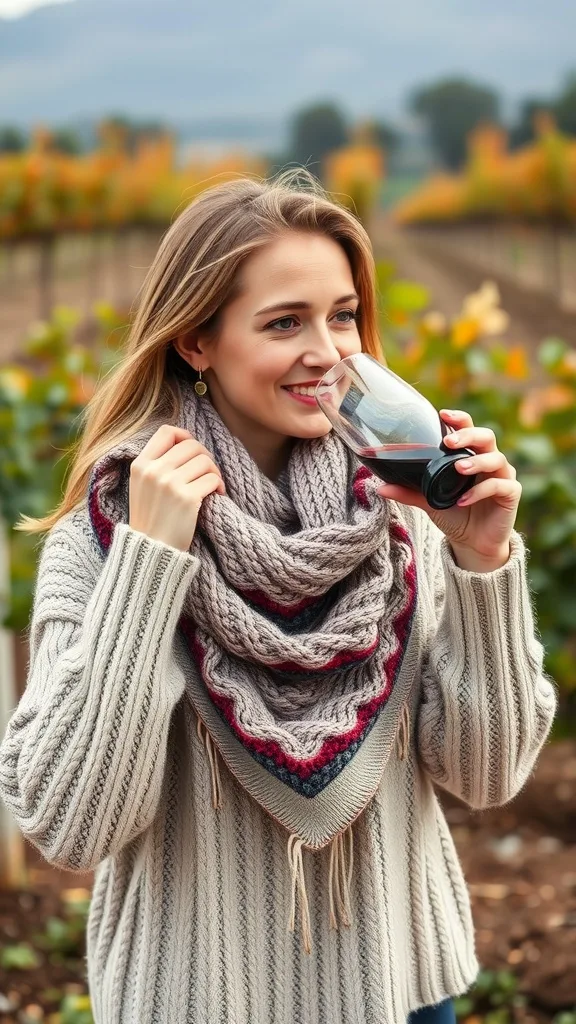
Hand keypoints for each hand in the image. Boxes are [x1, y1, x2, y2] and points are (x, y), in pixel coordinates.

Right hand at [129, 425, 225, 551]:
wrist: (152, 551)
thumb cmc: (151, 519)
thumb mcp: (142, 486)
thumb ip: (157, 464)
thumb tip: (186, 443)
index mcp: (140, 465)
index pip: (167, 431)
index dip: (184, 436)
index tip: (192, 451)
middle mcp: (153, 471)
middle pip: (191, 445)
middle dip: (205, 457)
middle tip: (207, 473)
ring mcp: (169, 484)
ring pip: (204, 460)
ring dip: (214, 472)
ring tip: (212, 486)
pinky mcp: (186, 498)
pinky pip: (212, 478)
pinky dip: (219, 486)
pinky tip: (216, 495)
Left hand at [376, 409, 521, 570]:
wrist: (472, 543)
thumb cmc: (454, 515)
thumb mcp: (428, 501)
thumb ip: (408, 492)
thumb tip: (379, 486)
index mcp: (470, 455)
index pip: (469, 429)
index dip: (459, 419)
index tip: (442, 414)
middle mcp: (489, 460)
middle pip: (486, 436)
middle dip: (468, 435)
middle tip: (449, 442)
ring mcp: (502, 476)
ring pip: (496, 459)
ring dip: (476, 462)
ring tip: (458, 468)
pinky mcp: (511, 494)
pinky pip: (499, 486)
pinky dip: (481, 491)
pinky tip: (464, 500)